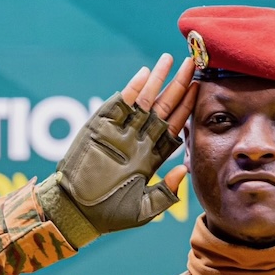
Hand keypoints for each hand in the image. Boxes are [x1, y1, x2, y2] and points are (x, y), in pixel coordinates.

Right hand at [36, 54, 197, 247]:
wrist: (74, 213)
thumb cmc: (108, 216)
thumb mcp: (143, 210)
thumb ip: (165, 192)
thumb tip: (184, 170)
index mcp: (150, 157)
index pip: (174, 127)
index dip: (187, 108)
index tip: (200, 89)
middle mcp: (137, 140)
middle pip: (164, 108)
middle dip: (179, 86)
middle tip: (193, 63)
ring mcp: (119, 132)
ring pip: (144, 101)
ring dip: (157, 80)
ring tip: (170, 59)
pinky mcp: (100, 127)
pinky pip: (119, 105)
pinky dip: (131, 89)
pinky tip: (144, 74)